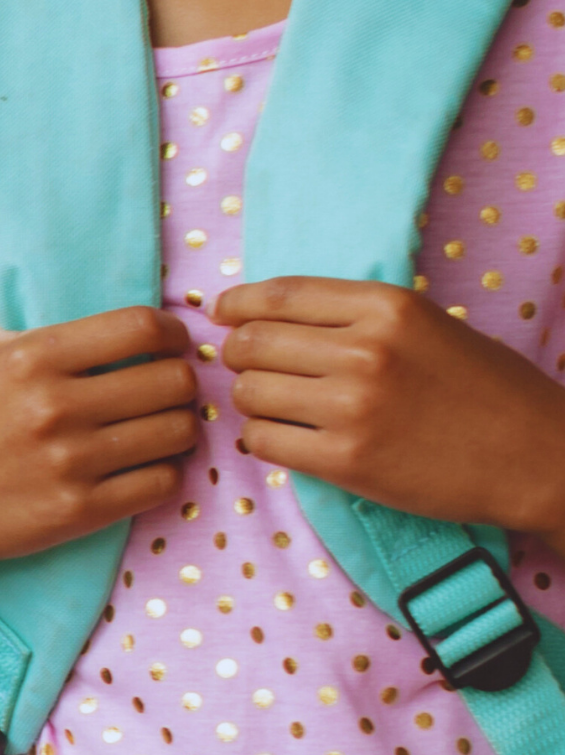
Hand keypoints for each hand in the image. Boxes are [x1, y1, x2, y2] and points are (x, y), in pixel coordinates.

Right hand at [0, 308, 199, 572]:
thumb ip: (29, 323)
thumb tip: (84, 295)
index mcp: (33, 356)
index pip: (142, 327)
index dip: (173, 334)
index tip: (171, 346)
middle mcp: (54, 405)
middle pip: (173, 380)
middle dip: (179, 384)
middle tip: (166, 393)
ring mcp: (68, 461)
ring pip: (177, 432)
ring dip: (177, 431)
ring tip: (159, 432)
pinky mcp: (78, 510)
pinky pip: (162, 483)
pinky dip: (163, 474)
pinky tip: (143, 469)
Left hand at [218, 276, 564, 539]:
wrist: (537, 456)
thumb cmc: (483, 389)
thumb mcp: (428, 325)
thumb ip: (356, 316)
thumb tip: (267, 313)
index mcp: (386, 306)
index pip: (279, 294)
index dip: (238, 304)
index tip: (222, 312)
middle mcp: (365, 350)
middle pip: (252, 342)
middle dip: (240, 355)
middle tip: (251, 368)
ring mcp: (353, 406)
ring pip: (249, 392)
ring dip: (252, 400)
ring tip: (277, 407)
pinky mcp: (346, 460)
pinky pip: (263, 441)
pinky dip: (264, 439)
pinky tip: (288, 439)